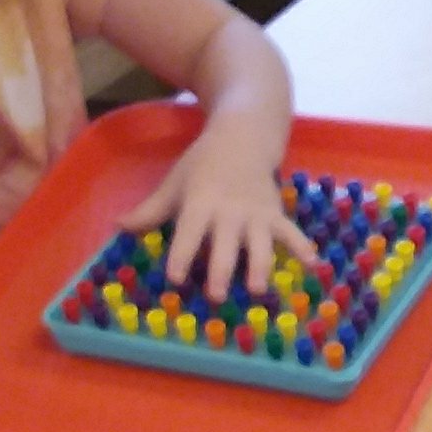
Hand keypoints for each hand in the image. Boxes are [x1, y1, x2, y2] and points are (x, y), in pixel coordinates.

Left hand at [142, 113, 308, 303]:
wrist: (243, 136)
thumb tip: (118, 227)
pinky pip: (291, 232)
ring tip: (259, 289)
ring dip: (260, 266)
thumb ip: (150, 211)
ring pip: (260, 243)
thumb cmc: (203, 165)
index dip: (182, 255)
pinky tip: (313, 265)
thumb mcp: (174, 184)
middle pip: (226, 244)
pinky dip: (302, 247)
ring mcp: (256, 214)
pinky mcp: (276, 214)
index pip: (189, 233)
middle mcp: (229, 211)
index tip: (175, 278)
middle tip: (218, 295)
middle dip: (223, 269)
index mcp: (200, 203)